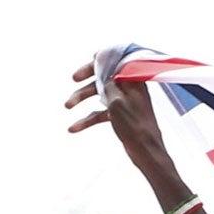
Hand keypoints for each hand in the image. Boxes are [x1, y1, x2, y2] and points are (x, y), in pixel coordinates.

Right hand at [65, 48, 169, 167]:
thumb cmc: (134, 125)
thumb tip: (101, 63)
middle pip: (103, 77)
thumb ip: (107, 80)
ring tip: (67, 105)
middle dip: (87, 79)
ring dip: (83, 99)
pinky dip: (88, 119)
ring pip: (100, 95)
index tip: (88, 63)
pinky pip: (101, 112)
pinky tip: (74, 127)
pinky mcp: (121, 115)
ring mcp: (124, 102)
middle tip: (73, 79)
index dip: (97, 62)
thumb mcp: (116, 100)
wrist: (146, 152)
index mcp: (131, 79)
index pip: (113, 61)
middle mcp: (128, 88)